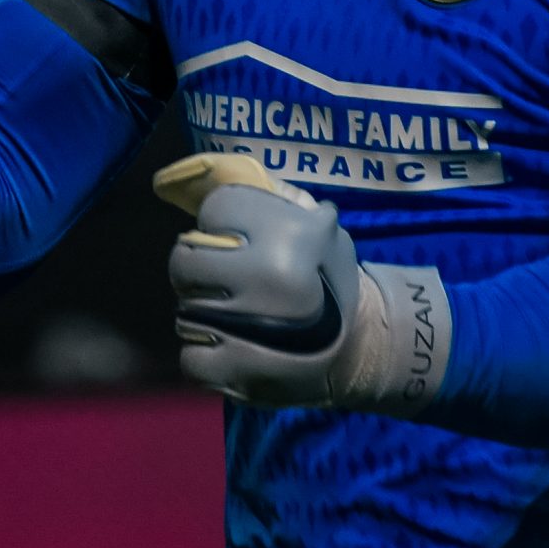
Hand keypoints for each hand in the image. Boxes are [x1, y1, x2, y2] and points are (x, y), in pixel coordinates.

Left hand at [156, 153, 447, 414]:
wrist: (365, 350)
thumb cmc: (333, 282)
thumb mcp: (321, 228)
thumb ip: (280, 201)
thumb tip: (224, 174)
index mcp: (287, 235)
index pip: (215, 209)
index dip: (218, 222)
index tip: (232, 238)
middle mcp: (266, 276)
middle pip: (185, 261)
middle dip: (197, 268)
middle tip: (217, 279)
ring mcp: (249, 329)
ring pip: (184, 312)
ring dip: (200, 314)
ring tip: (227, 316)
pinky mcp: (240, 373)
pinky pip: (190, 359)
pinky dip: (203, 356)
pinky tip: (227, 349)